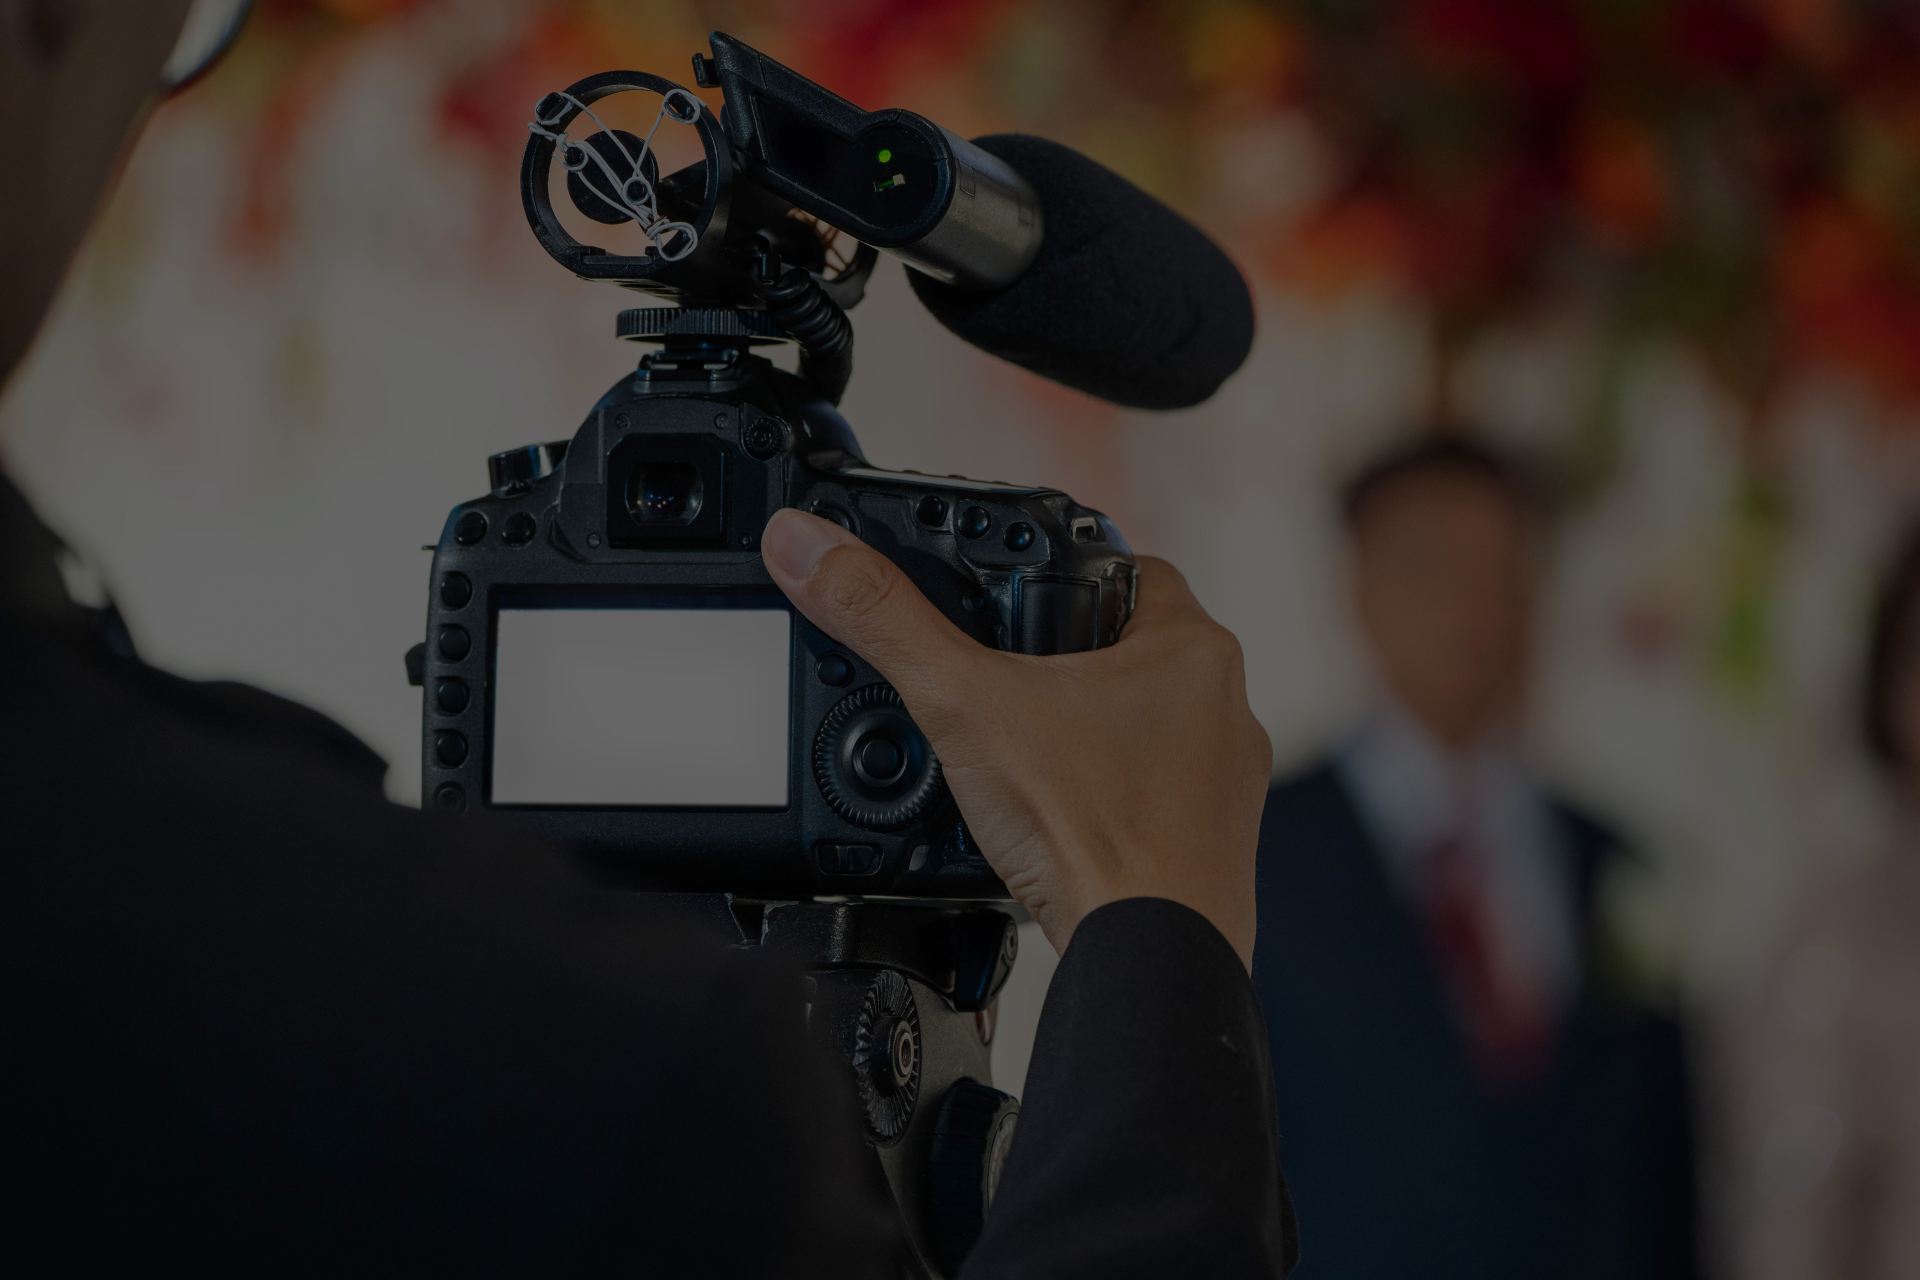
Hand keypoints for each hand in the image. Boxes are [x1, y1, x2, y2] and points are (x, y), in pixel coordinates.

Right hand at [761, 508, 1269, 969]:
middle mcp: (1226, 708)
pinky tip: (1054, 814)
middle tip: (1003, 669)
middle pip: (1135, 647)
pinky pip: (1152, 793)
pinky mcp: (1211, 844)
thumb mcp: (963, 705)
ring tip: (1020, 745)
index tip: (1018, 586)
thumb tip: (811, 547)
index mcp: (1193, 647)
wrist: (1147, 956)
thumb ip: (884, 619)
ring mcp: (1225, 781)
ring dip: (1090, 728)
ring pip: (1147, 724)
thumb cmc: (1094, 835)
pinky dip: (1105, 794)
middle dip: (1068, 656)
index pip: (1131, 567)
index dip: (1068, 569)